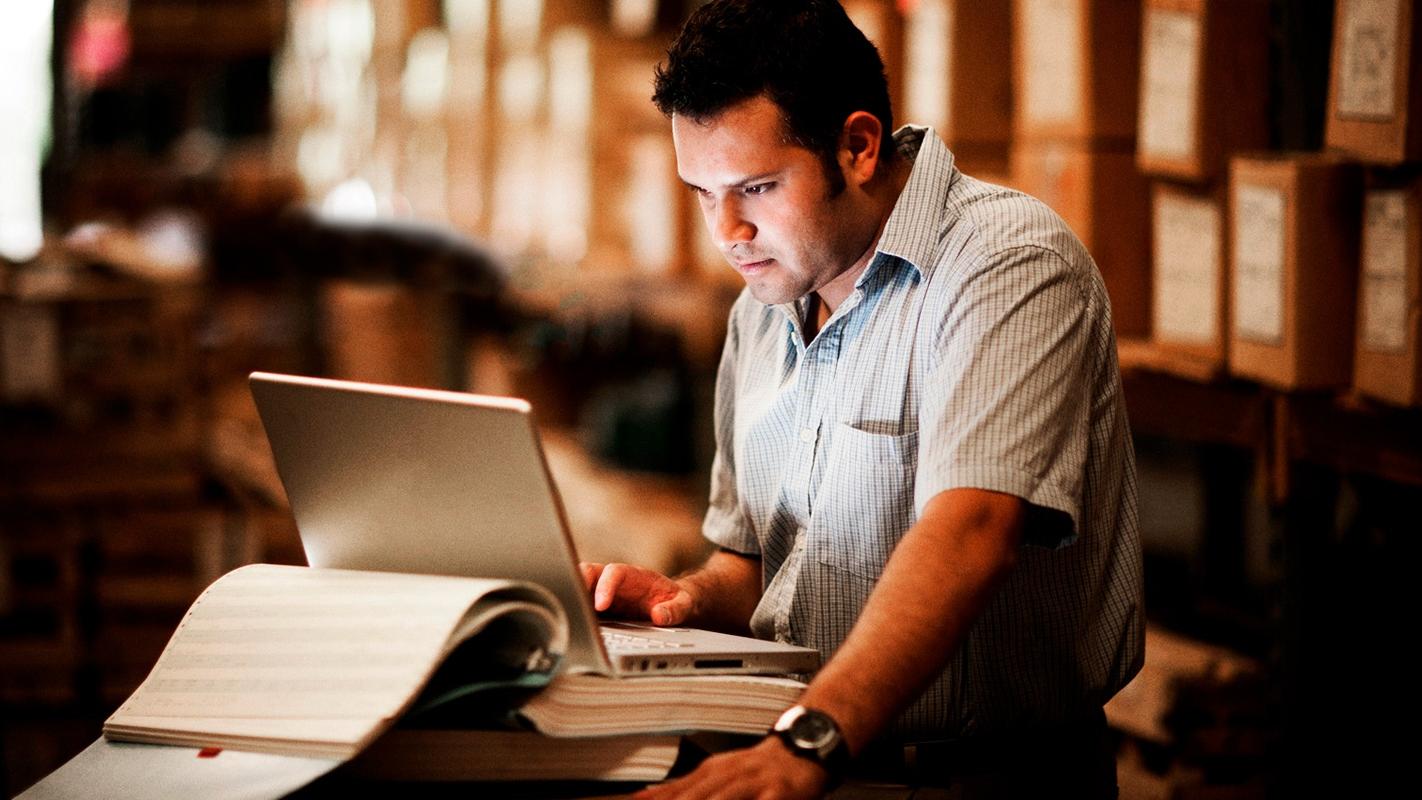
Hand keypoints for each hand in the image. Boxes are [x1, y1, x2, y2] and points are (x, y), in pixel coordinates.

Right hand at [579, 562, 696, 625]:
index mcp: (633, 575)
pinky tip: (569, 626)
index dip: (605, 586)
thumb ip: (675, 609)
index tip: (601, 605)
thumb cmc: (674, 599)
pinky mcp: (597, 606)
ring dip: (571, 596)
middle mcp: (614, 580)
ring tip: (564, 615)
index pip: (614, 572)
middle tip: (571, 602)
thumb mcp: (683, 604)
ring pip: (579, 586)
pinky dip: (573, 612)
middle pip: (590, 571)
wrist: (670, 602)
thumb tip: (660, 616)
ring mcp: (603, 591)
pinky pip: (580, 605)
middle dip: (577, 581)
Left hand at [633, 736, 829, 799]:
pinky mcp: (776, 794)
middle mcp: (727, 776)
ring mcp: (751, 784)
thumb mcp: (717, 773)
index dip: (652, 799)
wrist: (803, 748)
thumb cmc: (758, 769)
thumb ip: (683, 787)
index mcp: (710, 772)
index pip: (673, 791)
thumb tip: (646, 794)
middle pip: (692, 797)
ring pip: (721, 799)